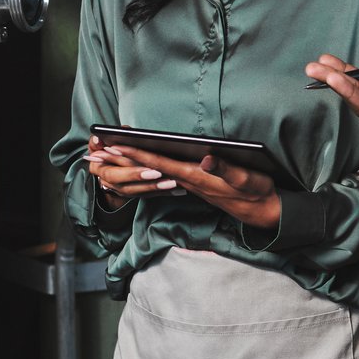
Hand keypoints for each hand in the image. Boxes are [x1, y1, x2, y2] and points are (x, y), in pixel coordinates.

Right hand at [85, 135, 170, 208]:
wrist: (105, 163)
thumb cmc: (105, 145)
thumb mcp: (102, 139)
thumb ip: (108, 136)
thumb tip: (107, 136)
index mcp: (98, 169)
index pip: (112, 173)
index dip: (129, 171)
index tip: (147, 167)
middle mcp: (107, 183)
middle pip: (125, 186)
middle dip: (143, 179)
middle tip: (158, 173)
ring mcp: (120, 190)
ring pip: (139, 192)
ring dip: (156, 188)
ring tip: (172, 183)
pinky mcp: (133, 193)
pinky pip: (149, 195)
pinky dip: (163, 193)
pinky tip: (178, 191)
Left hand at [102, 144, 282, 229]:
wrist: (264, 213)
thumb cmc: (257, 192)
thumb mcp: (247, 179)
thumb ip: (225, 170)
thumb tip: (205, 160)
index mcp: (196, 177)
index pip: (159, 163)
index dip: (136, 154)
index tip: (115, 145)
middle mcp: (187, 181)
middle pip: (148, 168)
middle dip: (122, 160)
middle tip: (94, 153)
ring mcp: (188, 184)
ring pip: (152, 171)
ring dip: (129, 164)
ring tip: (108, 155)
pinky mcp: (193, 184)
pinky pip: (162, 174)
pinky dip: (146, 166)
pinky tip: (138, 162)